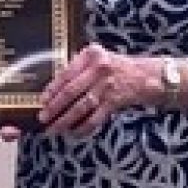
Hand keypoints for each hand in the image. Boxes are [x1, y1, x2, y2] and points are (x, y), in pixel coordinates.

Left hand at [38, 43, 161, 134]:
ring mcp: (107, 86)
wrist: (144, 76)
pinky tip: (73, 133)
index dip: (52, 88)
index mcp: (90, 54)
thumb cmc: (114, 66)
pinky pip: (95, 118)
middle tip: (43, 118)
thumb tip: (54, 88)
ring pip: (82, 106)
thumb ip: (78, 67)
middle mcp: (99, 68)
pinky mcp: (115, 102)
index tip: (42, 100)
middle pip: (72, 91)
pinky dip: (83, 127)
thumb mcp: (96, 57)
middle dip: (55, 107)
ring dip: (66, 120)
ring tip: (54, 128)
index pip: (66, 73)